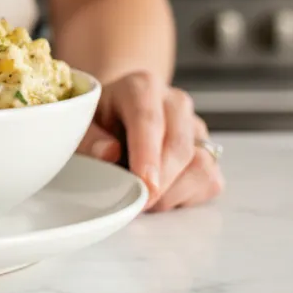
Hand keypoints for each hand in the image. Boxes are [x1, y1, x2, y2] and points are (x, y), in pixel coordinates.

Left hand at [76, 71, 223, 212]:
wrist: (121, 113)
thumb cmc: (101, 120)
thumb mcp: (83, 122)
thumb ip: (89, 138)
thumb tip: (107, 153)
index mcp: (142, 87)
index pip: (148, 120)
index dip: (147, 154)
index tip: (145, 182)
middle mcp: (175, 103)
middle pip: (178, 146)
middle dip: (160, 182)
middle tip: (138, 204)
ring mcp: (196, 128)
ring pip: (200, 165)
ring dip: (172, 192)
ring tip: (144, 198)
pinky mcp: (208, 152)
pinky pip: (209, 180)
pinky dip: (185, 197)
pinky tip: (161, 194)